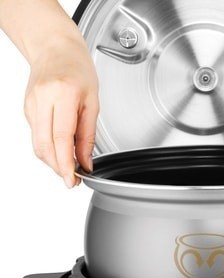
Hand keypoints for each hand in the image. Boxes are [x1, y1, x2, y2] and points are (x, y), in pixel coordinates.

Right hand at [24, 37, 98, 187]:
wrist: (54, 48)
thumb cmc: (78, 69)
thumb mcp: (93, 102)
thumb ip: (88, 136)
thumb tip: (86, 163)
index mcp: (63, 94)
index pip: (61, 138)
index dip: (65, 163)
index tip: (71, 179)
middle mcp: (43, 99)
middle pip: (45, 145)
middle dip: (58, 168)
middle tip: (72, 180)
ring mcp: (31, 104)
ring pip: (38, 145)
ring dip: (53, 161)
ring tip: (69, 167)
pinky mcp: (27, 109)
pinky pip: (37, 136)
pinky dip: (49, 149)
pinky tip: (60, 150)